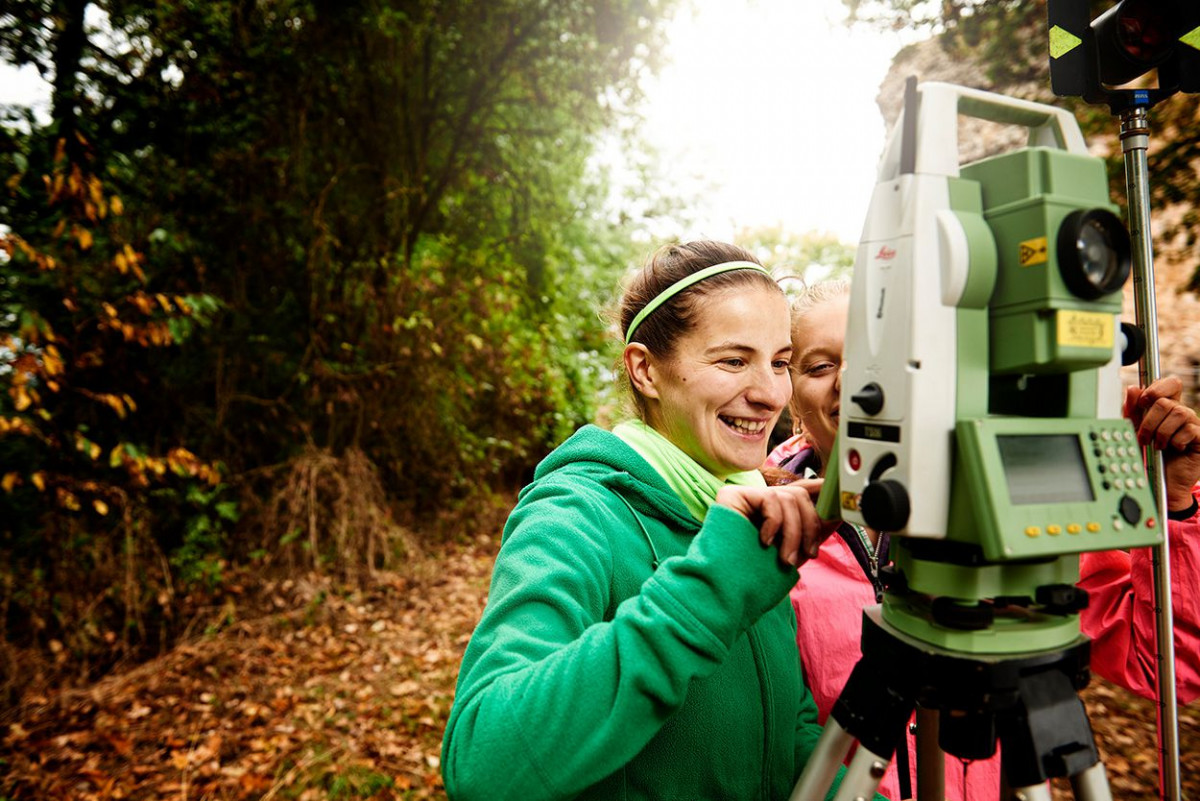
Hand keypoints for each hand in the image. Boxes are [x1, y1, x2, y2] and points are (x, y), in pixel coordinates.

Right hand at [716, 481, 835, 566]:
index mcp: (773, 512)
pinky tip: (764, 541)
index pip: (800, 490)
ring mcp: (746, 497)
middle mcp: (759, 502)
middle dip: (810, 526)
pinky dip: (774, 522)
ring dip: (793, 532)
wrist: (727, 589)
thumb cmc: (758, 574)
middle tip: (809, 554)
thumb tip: (838, 514)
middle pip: (799, 495)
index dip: (820, 491)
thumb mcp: (794, 552)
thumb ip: (813, 531)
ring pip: (787, 498)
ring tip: (784, 558)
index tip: (835, 496)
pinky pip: (769, 498)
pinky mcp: (733, 495)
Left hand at [1123, 376, 1199, 510]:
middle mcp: (1181, 413)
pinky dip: (1176, 440)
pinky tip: (1174, 448)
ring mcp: (1193, 424)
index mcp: (1167, 407)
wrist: (1161, 480)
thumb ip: (1132, 411)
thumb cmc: (1150, 455)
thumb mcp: (1135, 431)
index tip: (1144, 401)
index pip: (1170, 384)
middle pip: (1167, 401)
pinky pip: (1190, 429)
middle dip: (1150, 421)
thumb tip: (1133, 389)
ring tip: (1158, 445)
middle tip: (1144, 438)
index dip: (1158, 388)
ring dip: (1162, 432)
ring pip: (1178, 412)